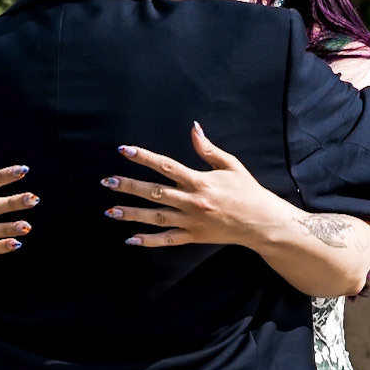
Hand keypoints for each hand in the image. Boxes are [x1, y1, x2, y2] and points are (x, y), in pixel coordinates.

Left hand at [103, 123, 290, 248]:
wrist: (262, 222)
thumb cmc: (247, 191)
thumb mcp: (231, 165)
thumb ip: (208, 149)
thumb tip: (194, 128)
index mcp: (200, 180)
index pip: (166, 166)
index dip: (144, 157)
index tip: (124, 150)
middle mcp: (192, 201)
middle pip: (155, 192)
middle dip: (129, 186)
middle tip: (108, 182)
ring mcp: (191, 221)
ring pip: (156, 217)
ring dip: (132, 214)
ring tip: (110, 211)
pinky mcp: (194, 236)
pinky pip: (168, 240)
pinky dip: (149, 241)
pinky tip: (131, 239)